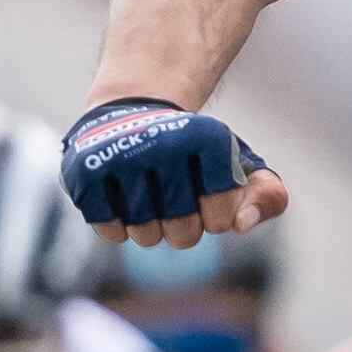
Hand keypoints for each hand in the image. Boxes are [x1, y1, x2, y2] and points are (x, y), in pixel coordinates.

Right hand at [62, 98, 285, 248]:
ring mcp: (120, 155)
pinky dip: (118, 224)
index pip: (221, 219)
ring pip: (146, 236)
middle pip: (184, 234)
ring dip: (150, 226)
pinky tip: (121, 194)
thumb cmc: (194, 155)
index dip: (216, 215)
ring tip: (148, 193)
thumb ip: (268, 196)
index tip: (208, 187)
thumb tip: (243, 224)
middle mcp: (162, 141)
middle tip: (175, 194)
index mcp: (207, 137)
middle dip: (183, 226)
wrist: (133, 115)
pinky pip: (110, 233)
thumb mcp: (241, 167)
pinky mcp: (84, 171)